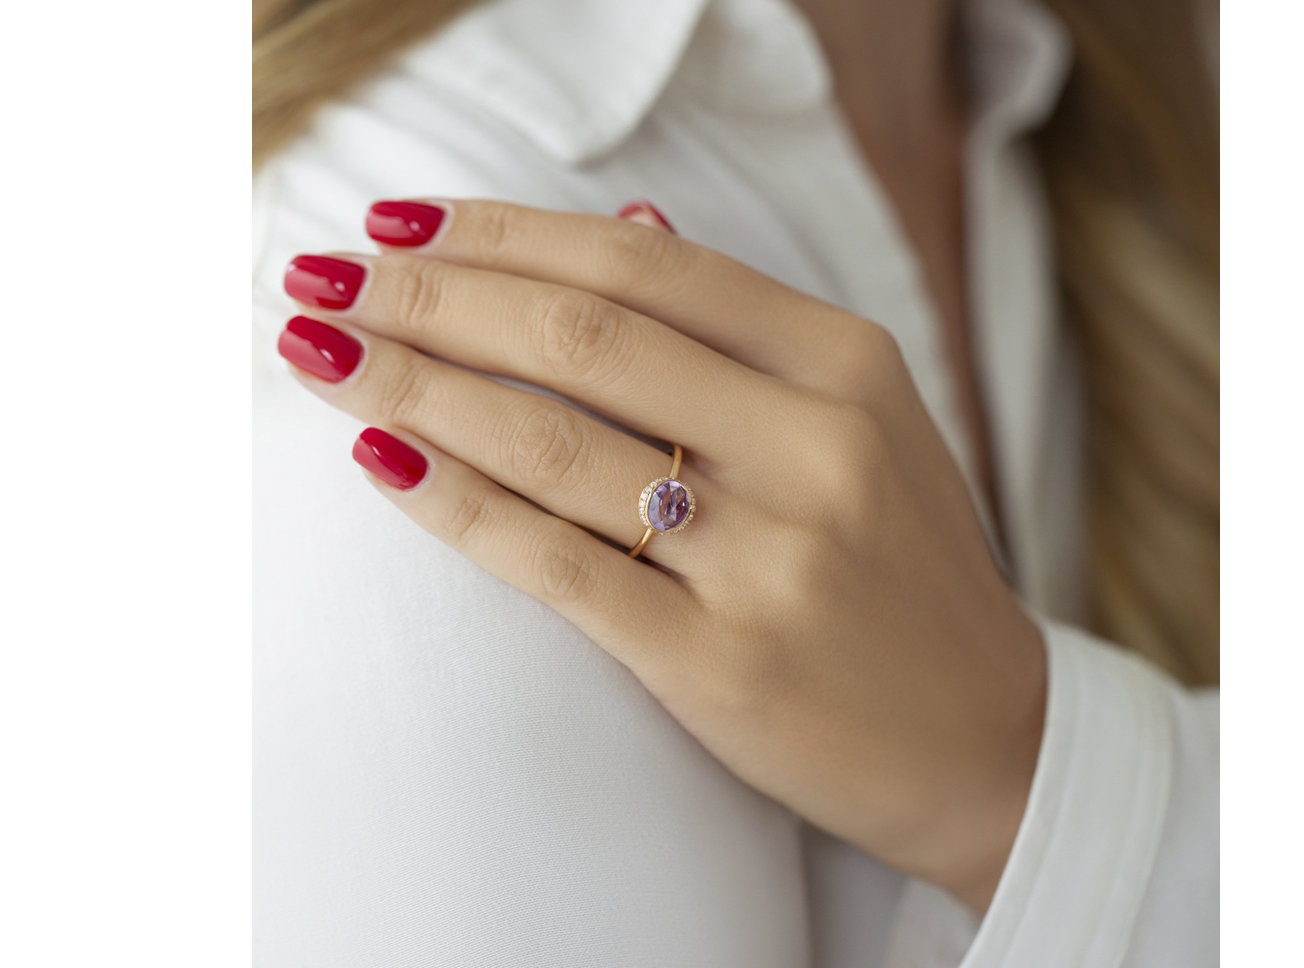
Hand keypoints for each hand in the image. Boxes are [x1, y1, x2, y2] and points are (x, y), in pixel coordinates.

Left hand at [276, 199, 1046, 910]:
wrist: (986, 743)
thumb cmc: (902, 571)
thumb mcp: (865, 421)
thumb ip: (745, 329)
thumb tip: (622, 217)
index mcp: (849, 366)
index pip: (644, 263)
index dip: (503, 232)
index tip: (400, 221)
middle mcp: (816, 447)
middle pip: (582, 335)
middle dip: (430, 295)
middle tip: (324, 274)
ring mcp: (772, 558)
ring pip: (552, 441)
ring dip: (412, 382)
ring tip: (317, 347)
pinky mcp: (722, 662)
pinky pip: (555, 562)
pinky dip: (453, 500)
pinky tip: (379, 454)